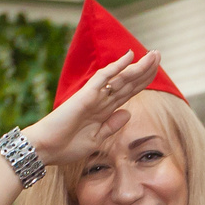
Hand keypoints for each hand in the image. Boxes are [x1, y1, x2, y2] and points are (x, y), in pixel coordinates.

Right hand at [26, 51, 167, 165]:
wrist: (45, 149)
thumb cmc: (66, 146)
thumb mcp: (97, 139)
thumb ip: (111, 125)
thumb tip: (128, 113)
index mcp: (103, 110)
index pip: (128, 92)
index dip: (142, 81)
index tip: (156, 70)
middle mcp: (100, 100)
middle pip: (128, 82)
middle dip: (145, 70)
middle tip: (159, 55)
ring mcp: (93, 97)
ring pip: (120, 78)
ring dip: (138, 66)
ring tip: (154, 54)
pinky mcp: (85, 96)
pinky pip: (103, 78)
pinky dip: (116, 67)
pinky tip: (129, 57)